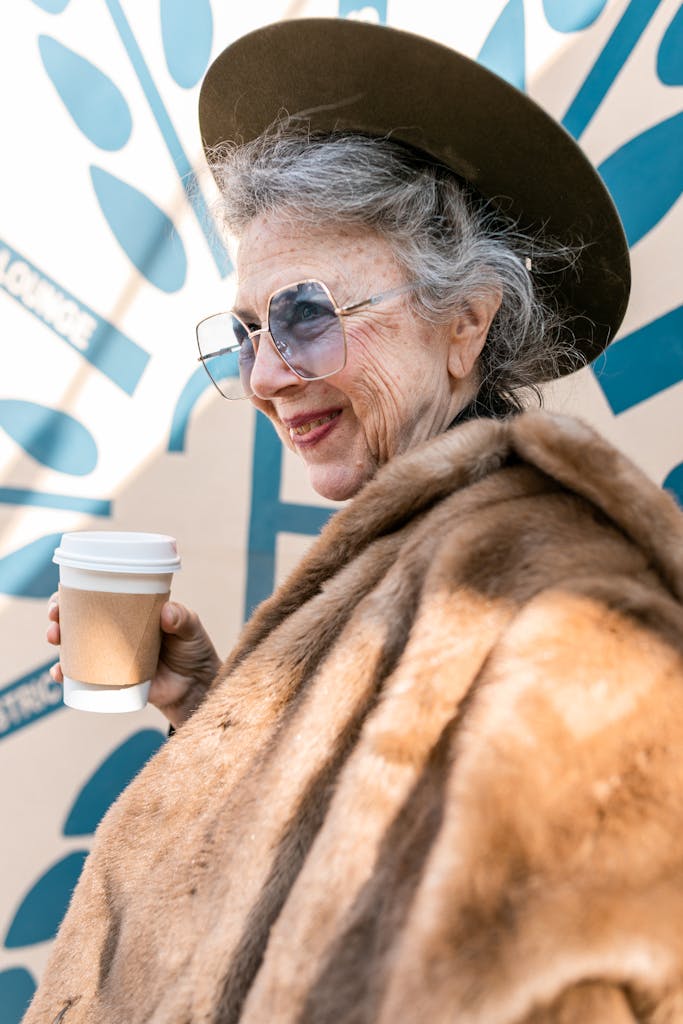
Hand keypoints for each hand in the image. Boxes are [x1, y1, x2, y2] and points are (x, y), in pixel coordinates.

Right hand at [47, 595, 220, 729]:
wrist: (197, 687)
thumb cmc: (194, 651)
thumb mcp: (191, 629)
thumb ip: (183, 620)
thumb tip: (167, 614)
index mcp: (130, 611)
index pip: (98, 595)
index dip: (75, 591)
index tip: (64, 593)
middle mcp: (115, 631)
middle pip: (78, 618)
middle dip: (58, 614)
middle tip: (55, 618)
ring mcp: (110, 655)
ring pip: (74, 645)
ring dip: (58, 641)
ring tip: (55, 639)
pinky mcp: (110, 678)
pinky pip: (81, 676)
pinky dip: (66, 674)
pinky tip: (59, 673)